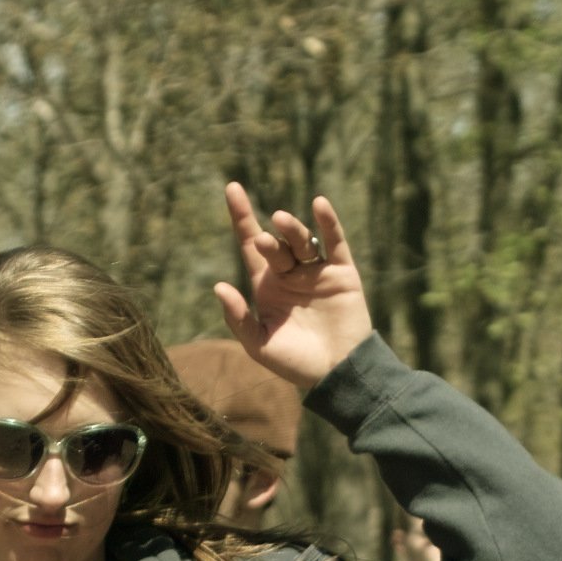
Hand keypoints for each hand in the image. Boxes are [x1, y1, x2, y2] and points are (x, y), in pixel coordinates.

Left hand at [212, 183, 373, 393]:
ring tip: (280, 220)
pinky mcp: (342, 273)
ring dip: (291, 229)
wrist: (338, 373)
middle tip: (262, 242)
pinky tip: (319, 204)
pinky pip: (336, 242)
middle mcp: (291, 274)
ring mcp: (317, 271)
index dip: (241, 217)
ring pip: (303, 241)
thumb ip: (239, 318)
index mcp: (268, 286)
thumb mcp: (259, 344)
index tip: (231, 188)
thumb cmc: (296, 363)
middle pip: (276, 244)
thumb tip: (218, 286)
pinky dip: (328, 222)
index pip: (250, 244)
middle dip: (269, 240)